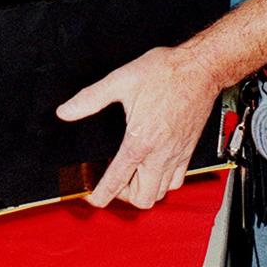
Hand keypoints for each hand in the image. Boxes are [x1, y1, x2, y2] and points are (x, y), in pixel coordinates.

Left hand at [57, 44, 220, 209]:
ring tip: (131, 175)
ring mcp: (177, 155)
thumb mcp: (121, 80)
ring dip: (143, 190)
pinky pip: (177, 181)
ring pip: (160, 193)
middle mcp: (160, 154)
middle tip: (113, 180)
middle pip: (142, 198)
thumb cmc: (166, 72)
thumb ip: (91, 98)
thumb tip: (66, 111)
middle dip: (123, 195)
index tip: (91, 197)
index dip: (99, 195)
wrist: (200, 68)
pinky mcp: (188, 151)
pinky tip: (153, 167)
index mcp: (140, 141)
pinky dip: (163, 183)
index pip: (116, 182)